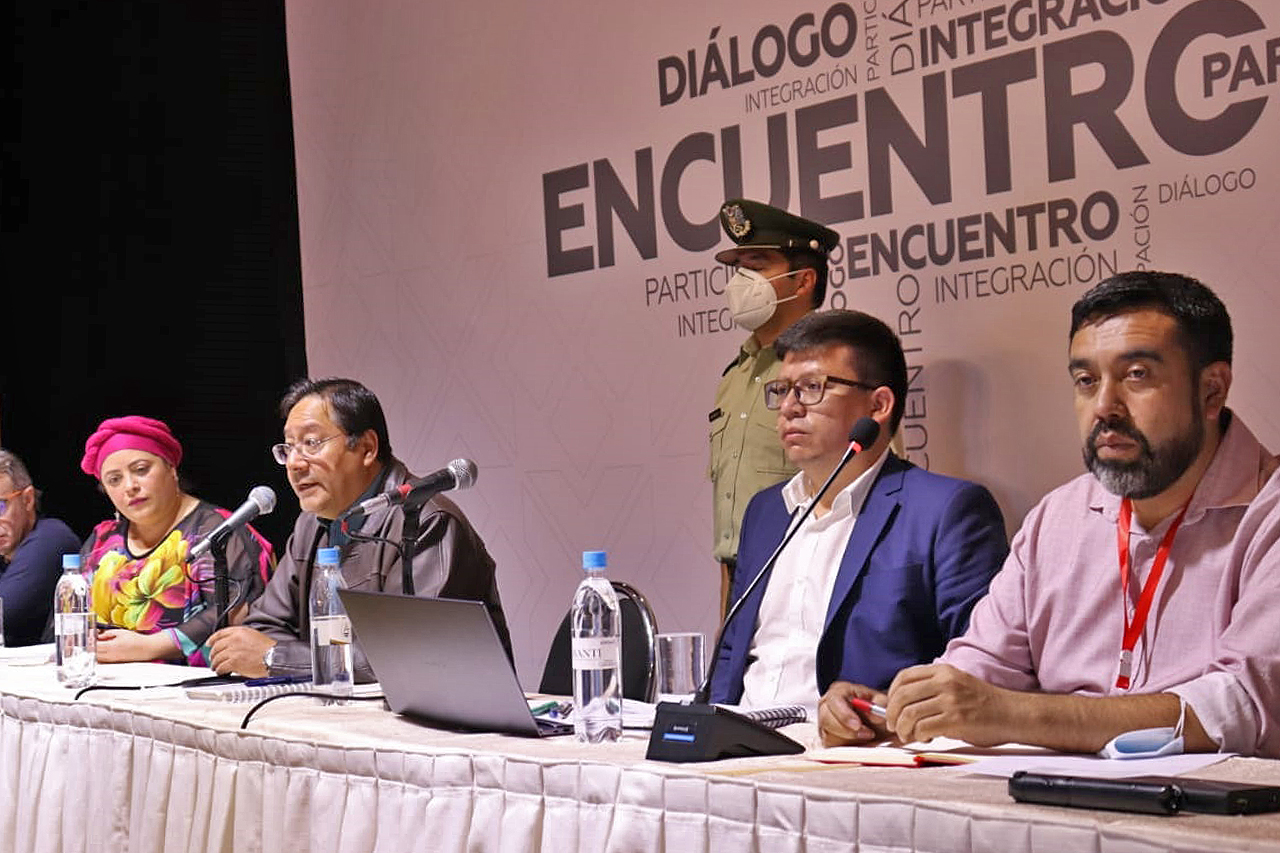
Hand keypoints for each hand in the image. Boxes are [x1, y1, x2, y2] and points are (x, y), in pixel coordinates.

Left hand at [95, 628, 179, 662]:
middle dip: (89, 648)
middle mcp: (110, 655)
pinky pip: (102, 661)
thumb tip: (98, 636)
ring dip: (93, 653)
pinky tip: (100, 652)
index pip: (94, 646)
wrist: (146, 649)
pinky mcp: (114, 663)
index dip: (88, 642)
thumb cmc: (136, 640)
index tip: (87, 638)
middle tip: (88, 641)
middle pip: (93, 654)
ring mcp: (111, 660)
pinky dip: (98, 657)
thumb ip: (107, 634)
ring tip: (94, 646)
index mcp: (111, 647)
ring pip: (96, 659)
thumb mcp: (121, 632)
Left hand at [207, 626, 273, 676]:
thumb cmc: (268, 649)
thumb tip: (230, 644)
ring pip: (217, 658)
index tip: (209, 643)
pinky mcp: (233, 662)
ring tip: (216, 667)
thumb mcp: (254, 636)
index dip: (212, 639)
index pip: (220, 634)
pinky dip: (219, 671)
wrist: (273, 657)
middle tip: (213, 658)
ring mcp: (233, 651)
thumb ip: (240, 638)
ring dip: (215, 664)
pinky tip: (221, 672)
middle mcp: (234, 640)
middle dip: (213, 654)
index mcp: (239, 631)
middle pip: (216, 647)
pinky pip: (221, 667)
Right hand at [817, 681, 890, 746]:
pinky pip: (833, 748)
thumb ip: (880, 703)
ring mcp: (825, 725)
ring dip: (850, 741)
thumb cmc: (873, 709)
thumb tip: (875, 715)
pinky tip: (861, 743)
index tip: (858, 725)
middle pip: (826, 720)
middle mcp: (827, 707)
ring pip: (829, 736)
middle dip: (848, 731)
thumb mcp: (881, 701)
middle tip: (869, 734)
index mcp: (838, 692)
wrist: (875, 722)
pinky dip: (849, 748)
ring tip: (867, 737)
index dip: (844, 714)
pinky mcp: (828, 740)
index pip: (834, 700)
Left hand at [886, 663, 1013, 745]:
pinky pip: (923, 728)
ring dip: (903, 729)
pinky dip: (918, 736)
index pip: (904, 677)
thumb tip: (900, 704)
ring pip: (909, 713)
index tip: (891, 708)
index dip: (891, 694)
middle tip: (894, 727)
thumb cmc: (983, 704)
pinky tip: (924, 739)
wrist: (1012, 714)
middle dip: (892, 715)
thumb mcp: (956, 685)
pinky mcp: (956, 719)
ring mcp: (950, 700)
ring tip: (907, 736)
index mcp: (943, 671)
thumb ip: (931, 690)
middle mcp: (945, 682)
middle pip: (902, 696)